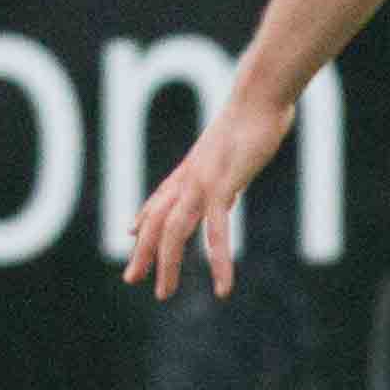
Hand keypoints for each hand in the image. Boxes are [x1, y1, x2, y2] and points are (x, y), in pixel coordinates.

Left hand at [124, 93, 292, 300]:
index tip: (130, 234)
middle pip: (155, 221)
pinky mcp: (221, 187)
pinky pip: (216, 233)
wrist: (259, 96)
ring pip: (172, 232)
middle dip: (143, 252)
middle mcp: (188, 178)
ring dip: (167, 265)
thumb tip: (225, 194)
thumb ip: (224, 176)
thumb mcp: (230, 152)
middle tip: (132, 278)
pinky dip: (220, 263)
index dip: (143, 218)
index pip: (159, 198)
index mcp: (191, 169)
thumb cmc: (252, 118)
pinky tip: (223, 287)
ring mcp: (201, 184)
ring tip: (163, 293)